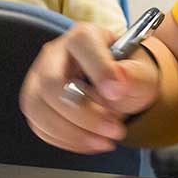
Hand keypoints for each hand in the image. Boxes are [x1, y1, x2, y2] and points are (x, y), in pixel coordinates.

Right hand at [18, 23, 158, 153]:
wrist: (118, 90)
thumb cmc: (127, 76)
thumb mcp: (141, 72)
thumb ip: (134, 76)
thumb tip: (119, 82)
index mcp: (84, 36)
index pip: (81, 44)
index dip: (98, 70)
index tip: (117, 93)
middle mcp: (55, 54)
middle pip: (51, 83)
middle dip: (84, 114)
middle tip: (114, 129)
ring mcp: (39, 79)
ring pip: (39, 109)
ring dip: (75, 133)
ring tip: (106, 140)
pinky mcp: (35, 104)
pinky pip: (40, 127)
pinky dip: (68, 141)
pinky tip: (91, 141)